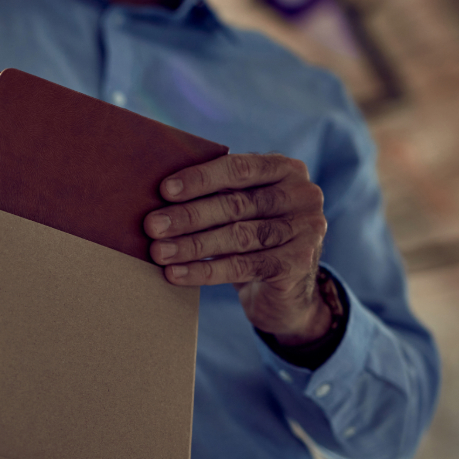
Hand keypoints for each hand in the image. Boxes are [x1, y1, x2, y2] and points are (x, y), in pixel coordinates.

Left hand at [144, 153, 330, 345]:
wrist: (284, 290)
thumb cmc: (249, 237)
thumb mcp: (239, 209)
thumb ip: (215, 194)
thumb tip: (160, 194)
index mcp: (285, 169)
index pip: (240, 168)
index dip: (201, 179)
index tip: (164, 191)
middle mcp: (302, 195)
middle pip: (236, 205)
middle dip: (189, 216)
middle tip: (152, 226)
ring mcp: (307, 229)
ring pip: (239, 237)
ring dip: (192, 245)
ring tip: (159, 252)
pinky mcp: (299, 263)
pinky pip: (243, 267)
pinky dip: (205, 271)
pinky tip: (176, 274)